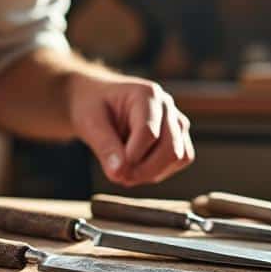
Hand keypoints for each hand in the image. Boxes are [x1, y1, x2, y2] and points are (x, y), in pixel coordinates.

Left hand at [66, 72, 194, 186]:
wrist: (96, 101)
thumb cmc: (91, 107)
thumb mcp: (89, 123)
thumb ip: (104, 147)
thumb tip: (119, 173)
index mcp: (146, 94)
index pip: (148, 132)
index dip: (132, 157)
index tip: (114, 172)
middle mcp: (166, 105)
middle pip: (170, 148)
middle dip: (144, 170)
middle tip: (119, 177)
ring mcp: (176, 120)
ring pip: (179, 156)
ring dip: (152, 172)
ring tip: (125, 171)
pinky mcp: (179, 136)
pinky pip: (181, 160)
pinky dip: (161, 171)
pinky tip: (138, 168)